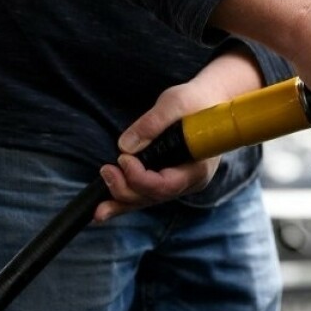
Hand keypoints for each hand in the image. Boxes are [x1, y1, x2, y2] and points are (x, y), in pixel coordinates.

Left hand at [95, 48, 262, 221]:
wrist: (212, 101)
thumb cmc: (197, 100)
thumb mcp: (176, 102)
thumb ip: (152, 123)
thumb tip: (125, 146)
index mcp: (198, 167)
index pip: (166, 185)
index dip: (141, 177)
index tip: (123, 158)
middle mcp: (188, 181)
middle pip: (153, 197)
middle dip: (125, 190)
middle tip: (105, 171)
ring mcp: (177, 182)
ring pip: (147, 199)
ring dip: (121, 201)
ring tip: (98, 209)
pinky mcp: (166, 177)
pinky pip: (145, 192)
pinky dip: (126, 197)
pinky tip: (106, 207)